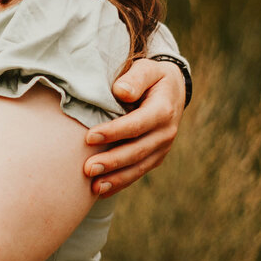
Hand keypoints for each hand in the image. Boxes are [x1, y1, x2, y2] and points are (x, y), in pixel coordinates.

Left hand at [83, 58, 186, 195]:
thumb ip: (135, 78)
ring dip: (116, 179)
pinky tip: (101, 191)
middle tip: (87, 168)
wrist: (173, 90)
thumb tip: (121, 91)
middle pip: (137, 151)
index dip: (114, 132)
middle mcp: (166, 133)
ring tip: (93, 187)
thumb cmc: (153, 77)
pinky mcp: (156, 157)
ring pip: (138, 167)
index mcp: (163, 110)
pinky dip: (120, 183)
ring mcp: (162, 148)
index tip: (89, 137)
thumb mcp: (148, 68)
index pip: (137, 124)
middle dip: (112, 162)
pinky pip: (138, 173)